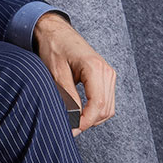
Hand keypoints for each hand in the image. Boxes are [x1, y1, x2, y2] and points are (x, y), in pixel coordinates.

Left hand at [33, 12, 115, 133]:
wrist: (55, 32)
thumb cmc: (54, 48)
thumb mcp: (57, 74)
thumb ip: (68, 97)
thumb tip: (75, 120)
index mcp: (95, 68)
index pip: (98, 105)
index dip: (85, 122)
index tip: (71, 131)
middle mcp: (106, 71)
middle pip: (105, 110)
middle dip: (88, 122)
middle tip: (69, 127)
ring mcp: (109, 74)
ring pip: (108, 109)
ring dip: (93, 118)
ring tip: (73, 120)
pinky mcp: (106, 77)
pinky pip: (106, 102)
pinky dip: (95, 111)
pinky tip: (80, 112)